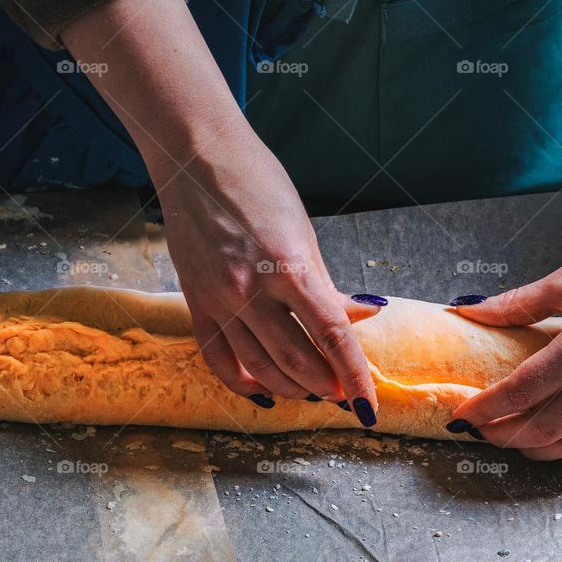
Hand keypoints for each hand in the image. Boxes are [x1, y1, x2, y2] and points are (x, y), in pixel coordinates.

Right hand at [158, 125, 380, 417]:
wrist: (195, 157)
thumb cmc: (257, 183)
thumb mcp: (304, 231)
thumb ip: (326, 283)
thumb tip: (360, 316)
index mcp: (287, 265)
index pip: (332, 335)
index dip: (354, 376)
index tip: (367, 405)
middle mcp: (250, 289)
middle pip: (297, 360)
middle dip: (325, 386)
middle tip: (343, 395)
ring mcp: (218, 298)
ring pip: (259, 367)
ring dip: (291, 388)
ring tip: (312, 393)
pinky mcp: (194, 301)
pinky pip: (218, 356)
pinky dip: (243, 381)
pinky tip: (263, 391)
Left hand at [449, 216, 561, 462]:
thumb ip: (517, 303)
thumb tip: (469, 309)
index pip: (522, 390)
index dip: (486, 408)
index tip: (464, 416)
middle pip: (544, 426)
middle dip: (505, 435)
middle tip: (485, 432)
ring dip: (537, 450)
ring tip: (515, 442)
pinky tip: (559, 448)